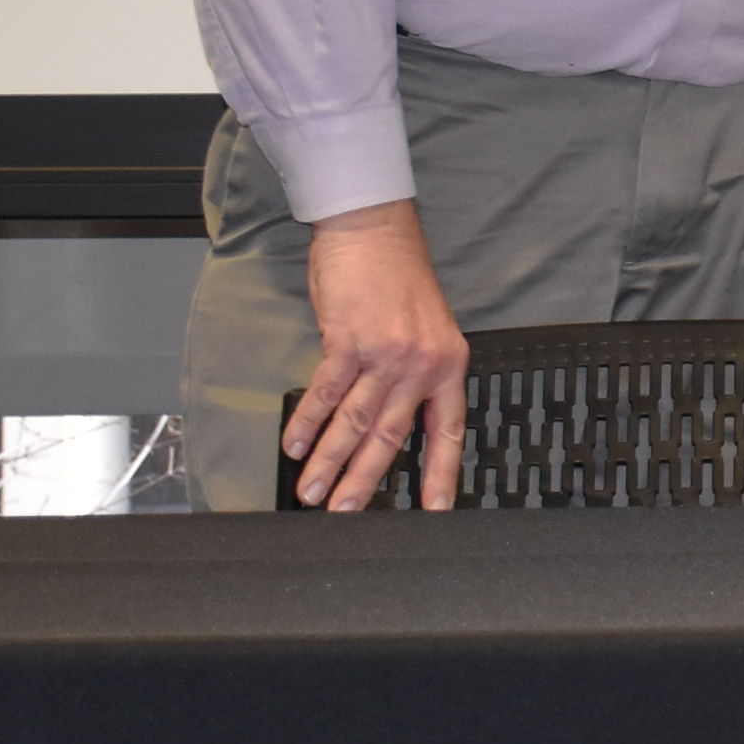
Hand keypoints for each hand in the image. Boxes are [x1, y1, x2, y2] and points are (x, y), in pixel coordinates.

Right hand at [293, 200, 470, 510]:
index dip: (442, 474)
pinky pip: (326, 393)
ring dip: (329, 461)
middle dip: (364, 480)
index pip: (448, 431)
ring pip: (355, 422)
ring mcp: (385, 355)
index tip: (435, 509)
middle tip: (346, 513)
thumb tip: (391, 417)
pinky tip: (295, 445)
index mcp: (448, 365)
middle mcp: (421, 365)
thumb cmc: (398, 276)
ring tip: (312, 492)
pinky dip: (307, 421)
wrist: (374, 230)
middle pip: (391, 437)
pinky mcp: (349, 341)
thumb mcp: (426, 328)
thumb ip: (415, 373)